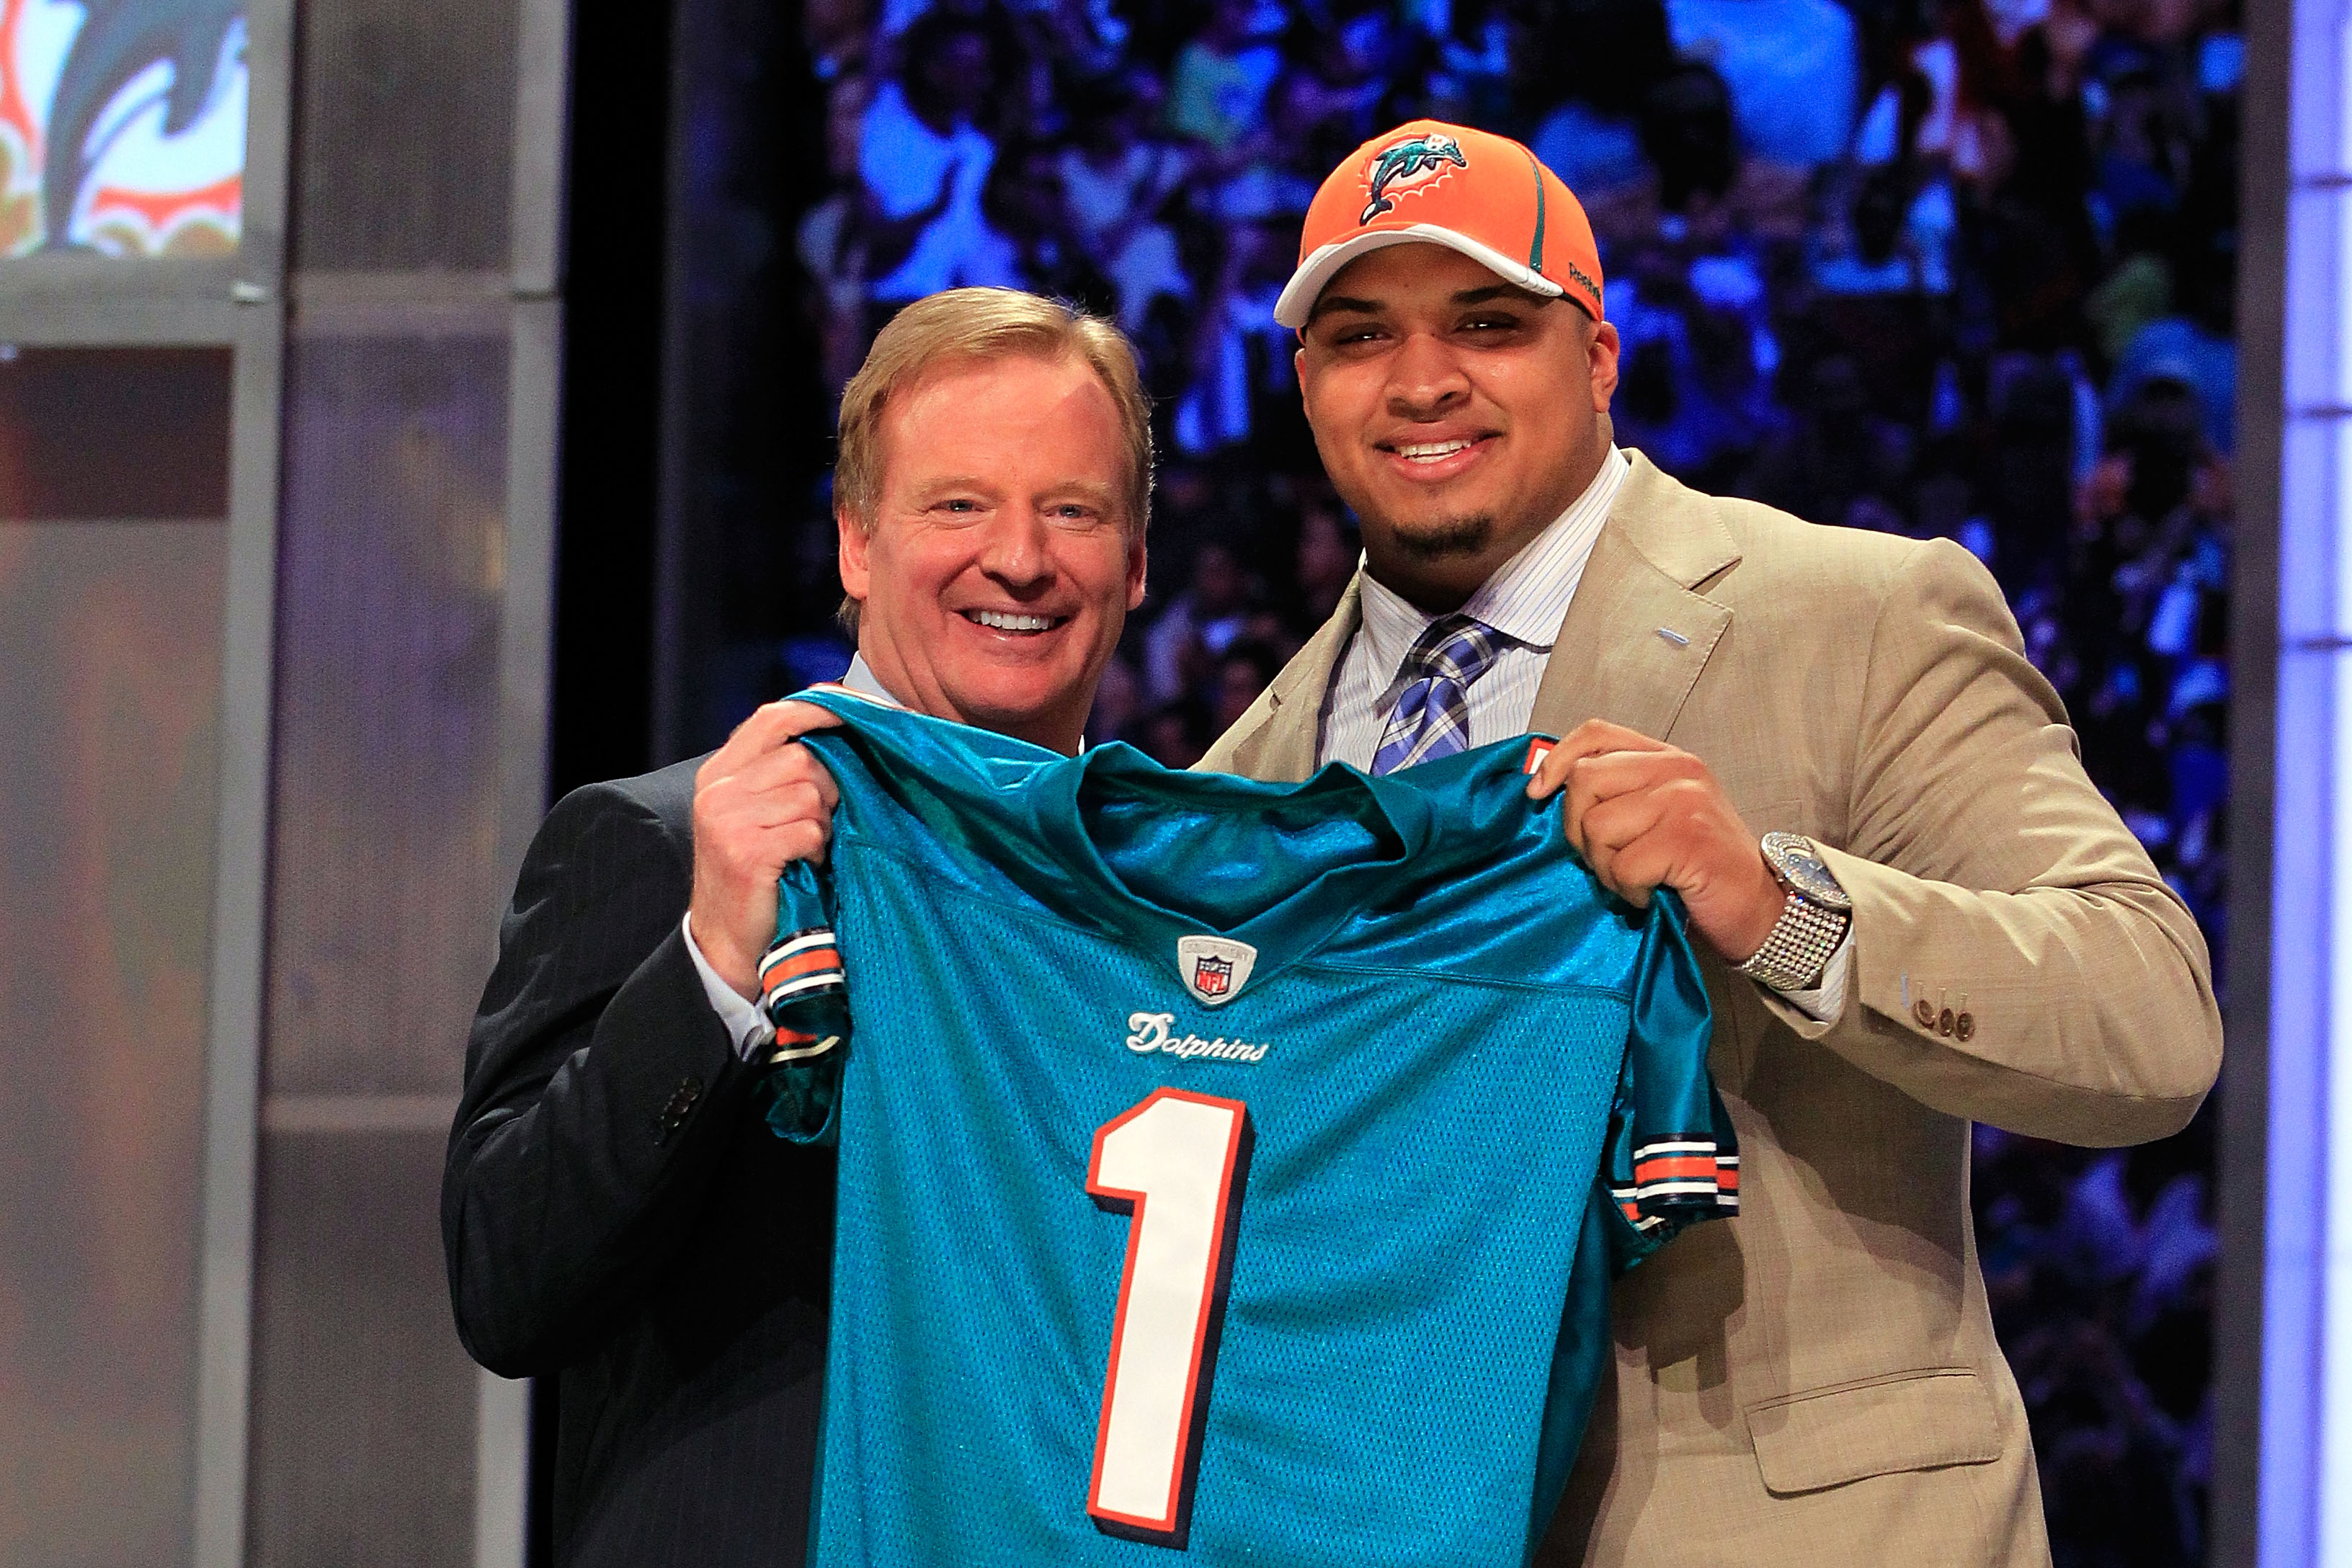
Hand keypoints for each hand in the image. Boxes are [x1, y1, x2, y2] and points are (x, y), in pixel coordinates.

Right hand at [688, 700, 844, 999]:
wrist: (728, 941)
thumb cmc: (757, 874)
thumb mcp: (757, 813)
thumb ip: (780, 772)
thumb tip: (837, 726)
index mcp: (719, 772)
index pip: (772, 718)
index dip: (816, 709)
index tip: (855, 708)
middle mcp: (718, 790)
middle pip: (803, 759)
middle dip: (826, 791)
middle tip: (817, 825)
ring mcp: (728, 819)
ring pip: (810, 794)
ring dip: (822, 825)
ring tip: (805, 849)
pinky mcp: (746, 850)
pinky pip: (809, 830)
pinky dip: (817, 850)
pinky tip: (804, 866)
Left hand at [1526, 719, 1784, 964]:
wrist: (1760, 910)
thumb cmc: (1700, 868)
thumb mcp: (1660, 816)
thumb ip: (1619, 792)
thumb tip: (1547, 788)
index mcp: (1667, 757)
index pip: (1596, 734)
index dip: (1556, 760)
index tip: (1537, 792)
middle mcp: (1677, 769)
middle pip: (1584, 781)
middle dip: (1578, 830)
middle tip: (1606, 859)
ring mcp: (1684, 801)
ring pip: (1596, 827)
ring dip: (1605, 867)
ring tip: (1636, 879)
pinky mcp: (1686, 839)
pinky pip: (1621, 866)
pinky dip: (1628, 891)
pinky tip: (1651, 894)